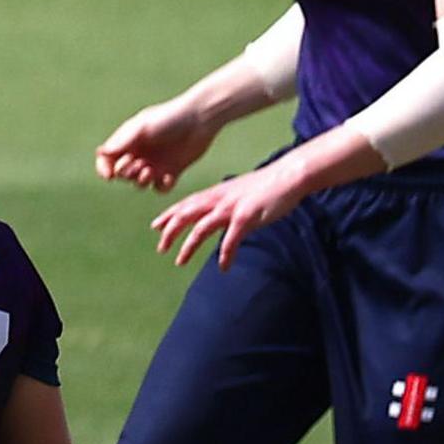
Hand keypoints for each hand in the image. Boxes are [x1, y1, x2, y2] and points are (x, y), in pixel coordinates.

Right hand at [95, 95, 219, 192]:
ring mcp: (155, 164)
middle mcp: (140, 154)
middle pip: (122, 174)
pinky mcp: (172, 171)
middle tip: (138, 165)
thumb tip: (101, 153)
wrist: (200, 119)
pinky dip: (162, 186)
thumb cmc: (169, 118)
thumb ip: (122, 141)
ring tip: (150, 171)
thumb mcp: (142, 127)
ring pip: (140, 183)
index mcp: (128, 141)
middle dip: (126, 174)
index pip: (107, 159)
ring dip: (141, 181)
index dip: (104, 169)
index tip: (110, 176)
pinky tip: (168, 177)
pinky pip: (161, 188)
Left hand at [151, 157, 309, 268]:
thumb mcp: (237, 191)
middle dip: (170, 231)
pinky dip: (225, 254)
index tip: (155, 226)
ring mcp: (232, 207)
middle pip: (186, 214)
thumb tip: (214, 216)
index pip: (186, 203)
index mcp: (217, 193)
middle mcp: (219, 199)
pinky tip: (223, 267)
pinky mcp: (247, 217)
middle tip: (160, 248)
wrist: (288, 176)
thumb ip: (223, 202)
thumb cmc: (265, 186)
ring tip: (180, 261)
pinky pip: (231, 239)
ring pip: (201, 228)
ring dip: (188, 245)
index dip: (169, 215)